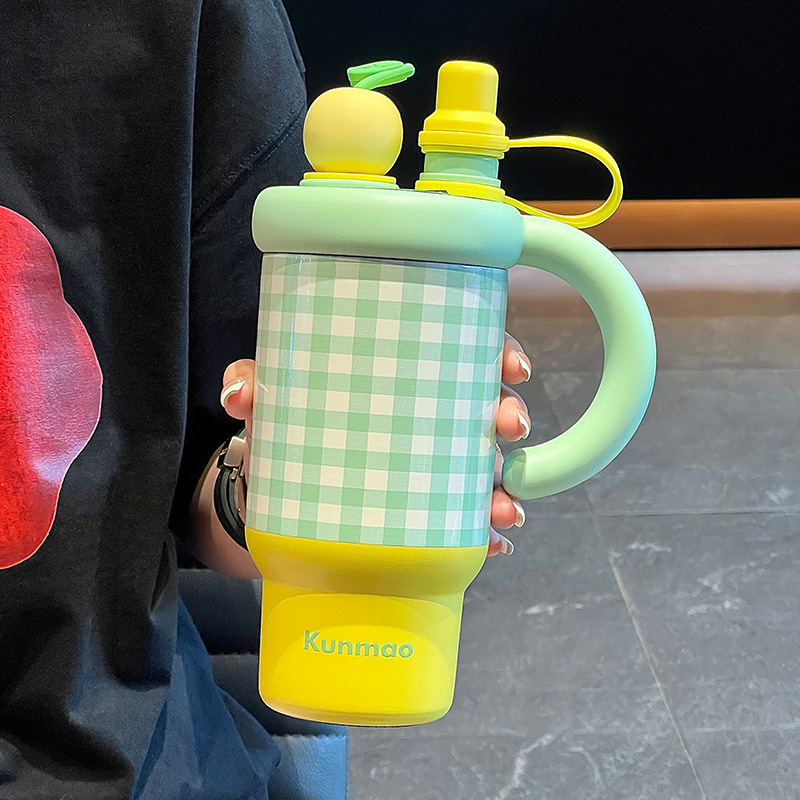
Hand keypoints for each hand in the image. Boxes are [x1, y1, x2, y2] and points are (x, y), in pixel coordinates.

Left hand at [220, 334, 531, 556]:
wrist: (276, 490)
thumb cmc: (288, 427)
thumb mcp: (275, 398)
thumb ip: (255, 381)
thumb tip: (238, 394)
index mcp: (406, 376)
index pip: (465, 351)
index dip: (500, 351)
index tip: (512, 366)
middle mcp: (429, 417)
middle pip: (485, 407)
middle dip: (508, 414)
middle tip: (509, 427)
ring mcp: (430, 467)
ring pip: (483, 468)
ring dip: (503, 487)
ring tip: (503, 508)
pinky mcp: (423, 511)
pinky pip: (463, 521)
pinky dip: (481, 534)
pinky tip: (493, 544)